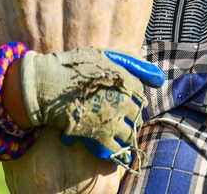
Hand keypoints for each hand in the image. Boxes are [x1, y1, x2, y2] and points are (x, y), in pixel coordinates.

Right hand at [20, 47, 164, 164]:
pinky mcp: (97, 134)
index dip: (132, 100)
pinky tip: (101, 144)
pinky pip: (113, 149)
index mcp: (127, 80)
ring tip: (109, 131)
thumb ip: (135, 64)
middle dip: (129, 119)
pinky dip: (110, 150)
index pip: (140, 96)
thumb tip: (160, 79)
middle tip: (115, 118)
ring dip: (123, 136)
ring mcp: (111, 118)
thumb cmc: (76, 66)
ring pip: (129, 135)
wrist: (46, 84)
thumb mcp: (107, 56)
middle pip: (137, 117)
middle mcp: (123, 100)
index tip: (122, 101)